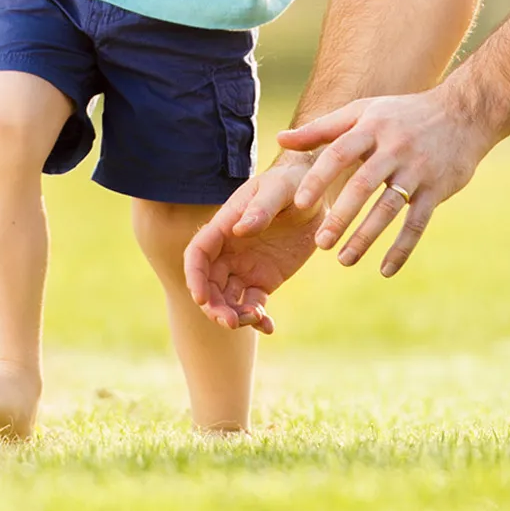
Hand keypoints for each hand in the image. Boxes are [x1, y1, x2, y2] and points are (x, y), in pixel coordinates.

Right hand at [183, 151, 323, 331]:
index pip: (198, 253)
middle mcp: (229, 249)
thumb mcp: (279, 189)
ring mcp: (245, 266)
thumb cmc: (291, 184)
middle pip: (208, 282)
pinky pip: (253, 304)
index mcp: (225, 225)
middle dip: (212, 305)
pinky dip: (257, 319)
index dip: (194, 276)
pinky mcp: (264, 279)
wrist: (315, 196)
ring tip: (257, 320)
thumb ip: (260, 208)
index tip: (200, 298)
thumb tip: (239, 229)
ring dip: (233, 315)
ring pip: (227, 298)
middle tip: (231, 322)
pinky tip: (268, 326)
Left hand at [280, 84, 492, 276]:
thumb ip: (320, 129)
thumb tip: (280, 140)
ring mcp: (417, 170)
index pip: (338, 154)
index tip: (299, 204)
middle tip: (320, 243)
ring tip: (344, 259)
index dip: (318, 178)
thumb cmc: (400, 114)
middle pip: (362, 185)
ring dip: (366, 237)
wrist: (463, 114)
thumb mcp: (361, 112)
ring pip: (388, 208)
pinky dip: (402, 248)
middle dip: (340, 216)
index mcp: (370, 128)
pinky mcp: (437, 190)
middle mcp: (393, 149)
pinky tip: (385, 270)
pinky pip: (417, 223)